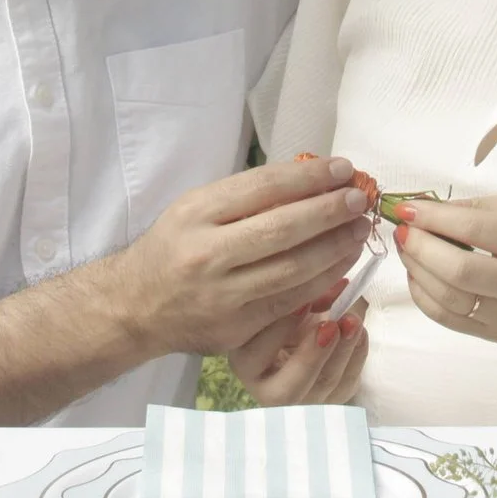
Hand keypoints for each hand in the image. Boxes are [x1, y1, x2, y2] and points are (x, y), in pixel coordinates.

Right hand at [101, 155, 371, 356]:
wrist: (135, 307)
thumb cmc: (173, 248)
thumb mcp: (195, 209)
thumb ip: (245, 196)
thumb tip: (310, 177)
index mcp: (195, 213)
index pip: (263, 188)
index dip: (309, 177)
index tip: (343, 169)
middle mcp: (206, 253)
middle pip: (282, 228)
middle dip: (329, 211)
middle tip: (360, 199)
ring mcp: (221, 295)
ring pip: (292, 268)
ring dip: (335, 247)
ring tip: (360, 229)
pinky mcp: (235, 328)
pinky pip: (290, 300)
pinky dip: (323, 281)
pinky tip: (343, 263)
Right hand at [228, 289, 368, 405]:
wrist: (309, 333)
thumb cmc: (290, 315)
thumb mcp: (289, 305)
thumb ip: (300, 297)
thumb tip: (326, 288)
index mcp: (245, 362)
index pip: (253, 354)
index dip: (278, 330)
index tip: (302, 303)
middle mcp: (268, 390)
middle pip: (286, 389)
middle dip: (311, 357)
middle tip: (330, 325)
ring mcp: (303, 401)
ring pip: (322, 386)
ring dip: (342, 351)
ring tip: (352, 321)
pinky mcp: (331, 400)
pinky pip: (346, 385)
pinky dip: (357, 356)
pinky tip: (360, 332)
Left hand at [391, 195, 496, 343]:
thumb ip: (477, 209)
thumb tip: (428, 210)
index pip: (474, 229)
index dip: (433, 218)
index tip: (406, 208)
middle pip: (458, 269)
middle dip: (420, 247)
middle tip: (404, 231)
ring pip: (450, 299)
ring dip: (417, 271)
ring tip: (408, 251)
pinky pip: (450, 321)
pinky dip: (425, 297)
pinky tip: (418, 277)